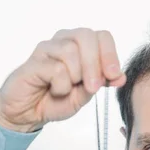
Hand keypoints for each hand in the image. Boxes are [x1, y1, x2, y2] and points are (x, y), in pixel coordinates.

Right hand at [0, 28, 125, 132]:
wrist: (28, 113)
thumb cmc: (56, 99)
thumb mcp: (86, 94)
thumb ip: (102, 82)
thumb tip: (121, 76)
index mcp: (80, 46)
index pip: (102, 36)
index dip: (110, 55)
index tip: (113, 76)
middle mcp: (63, 41)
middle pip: (86, 36)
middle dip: (94, 64)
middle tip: (93, 87)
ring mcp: (47, 49)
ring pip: (70, 50)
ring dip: (75, 76)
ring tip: (68, 88)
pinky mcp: (33, 62)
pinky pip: (56, 68)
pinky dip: (61, 85)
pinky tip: (55, 90)